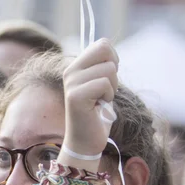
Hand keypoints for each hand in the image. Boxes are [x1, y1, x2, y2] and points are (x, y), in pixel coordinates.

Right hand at [63, 38, 118, 156]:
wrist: (86, 141)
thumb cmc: (97, 114)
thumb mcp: (100, 84)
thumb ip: (101, 65)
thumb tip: (106, 44)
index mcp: (75, 67)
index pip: (102, 43)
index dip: (113, 59)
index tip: (107, 79)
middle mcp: (70, 72)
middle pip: (105, 50)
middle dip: (114, 71)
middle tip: (105, 90)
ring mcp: (71, 84)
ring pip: (108, 69)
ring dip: (112, 88)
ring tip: (100, 101)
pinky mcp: (75, 96)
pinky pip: (104, 84)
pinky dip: (108, 97)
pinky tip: (98, 107)